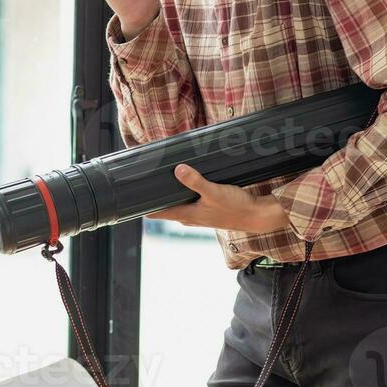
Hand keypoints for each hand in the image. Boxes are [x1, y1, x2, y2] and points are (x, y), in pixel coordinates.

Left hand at [148, 164, 290, 233]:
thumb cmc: (236, 207)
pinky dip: (184, 192)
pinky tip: (186, 182)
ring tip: (162, 178)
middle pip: (165, 207)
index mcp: (187, 215)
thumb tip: (178, 169)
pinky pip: (189, 201)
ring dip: (170, 194)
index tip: (130, 197)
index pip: (156, 212)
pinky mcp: (208, 209)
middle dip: (154, 197)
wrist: (257, 216)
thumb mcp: (214, 192)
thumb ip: (195, 181)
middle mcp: (190, 217)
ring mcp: (199, 214)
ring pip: (177, 204)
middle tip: (143, 181)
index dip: (142, 206)